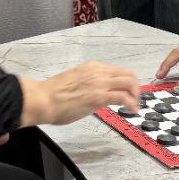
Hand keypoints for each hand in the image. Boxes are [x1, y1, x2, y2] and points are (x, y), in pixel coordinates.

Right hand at [19, 63, 140, 125]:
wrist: (42, 99)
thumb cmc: (52, 95)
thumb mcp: (74, 82)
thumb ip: (87, 85)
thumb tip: (93, 95)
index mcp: (92, 67)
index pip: (118, 71)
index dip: (126, 82)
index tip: (127, 93)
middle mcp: (99, 72)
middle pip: (129, 74)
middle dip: (135, 88)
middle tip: (134, 100)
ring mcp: (100, 83)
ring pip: (130, 83)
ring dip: (136, 95)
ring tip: (134, 107)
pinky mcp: (99, 96)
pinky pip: (123, 97)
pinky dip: (131, 104)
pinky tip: (132, 111)